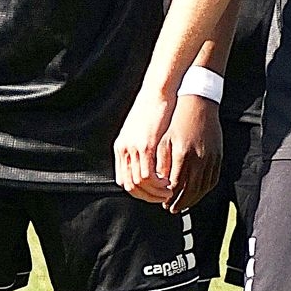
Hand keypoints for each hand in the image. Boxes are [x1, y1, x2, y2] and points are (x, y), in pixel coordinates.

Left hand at [115, 85, 178, 200]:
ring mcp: (133, 149)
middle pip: (130, 185)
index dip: (139, 192)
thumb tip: (144, 160)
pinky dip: (158, 183)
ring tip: (168, 192)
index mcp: (121, 148)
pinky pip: (148, 173)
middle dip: (147, 196)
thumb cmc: (152, 109)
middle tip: (162, 198)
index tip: (153, 194)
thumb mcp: (138, 129)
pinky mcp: (146, 145)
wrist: (156, 92)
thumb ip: (138, 146)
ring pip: (139, 183)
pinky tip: (169, 182)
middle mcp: (124, 150)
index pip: (124, 181)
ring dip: (154, 192)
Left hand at [157, 94, 223, 212]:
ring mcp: (211, 158)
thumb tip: (157, 183)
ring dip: (192, 199)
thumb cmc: (176, 120)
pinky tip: (196, 193)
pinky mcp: (219, 156)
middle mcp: (198, 158)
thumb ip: (160, 162)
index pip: (175, 184)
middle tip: (171, 209)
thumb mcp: (163, 139)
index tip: (162, 203)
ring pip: (203, 187)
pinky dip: (204, 190)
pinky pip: (213, 179)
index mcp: (182, 154)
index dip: (168, 197)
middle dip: (180, 203)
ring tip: (182, 205)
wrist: (198, 103)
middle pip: (190, 190)